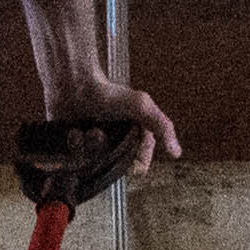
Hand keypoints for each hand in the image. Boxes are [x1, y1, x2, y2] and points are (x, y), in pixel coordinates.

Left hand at [44, 74, 179, 172]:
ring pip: (93, 164)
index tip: (133, 164)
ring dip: (88, 147)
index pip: (139, 161)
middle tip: (99, 133)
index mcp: (133, 135)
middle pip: (112, 164)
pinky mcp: (73, 148)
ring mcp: (92, 147)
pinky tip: (73, 131)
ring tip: (84, 129)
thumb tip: (176, 152)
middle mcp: (114, 143)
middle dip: (105, 151)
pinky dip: (74, 146)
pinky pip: (74, 160)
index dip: (137, 162)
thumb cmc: (108, 93)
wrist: (74, 84)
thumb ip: (162, 127)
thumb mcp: (141, 107)